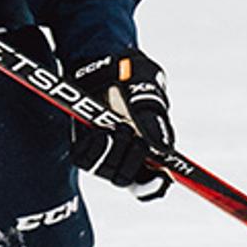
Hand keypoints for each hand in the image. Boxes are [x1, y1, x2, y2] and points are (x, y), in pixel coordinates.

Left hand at [68, 49, 172, 199]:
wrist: (101, 58)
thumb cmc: (131, 74)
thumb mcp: (146, 88)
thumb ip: (154, 118)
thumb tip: (164, 149)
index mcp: (149, 146)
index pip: (153, 183)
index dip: (154, 187)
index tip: (159, 180)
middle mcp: (126, 153)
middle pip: (127, 180)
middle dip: (131, 160)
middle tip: (131, 132)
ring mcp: (104, 150)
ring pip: (107, 172)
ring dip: (113, 151)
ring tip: (117, 125)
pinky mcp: (83, 143)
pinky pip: (84, 160)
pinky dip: (92, 147)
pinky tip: (98, 130)